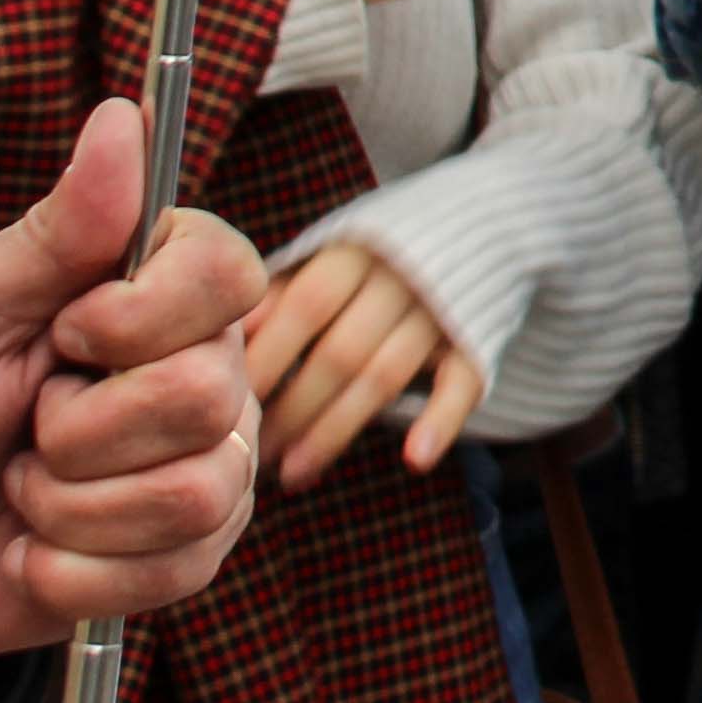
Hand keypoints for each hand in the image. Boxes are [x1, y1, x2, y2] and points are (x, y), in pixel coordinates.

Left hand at [0, 97, 267, 668]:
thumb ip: (58, 226)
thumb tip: (126, 115)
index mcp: (156, 292)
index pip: (229, 273)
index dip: (143, 313)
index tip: (64, 328)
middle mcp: (203, 372)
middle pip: (208, 392)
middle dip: (80, 426)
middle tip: (25, 421)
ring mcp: (203, 470)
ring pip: (195, 491)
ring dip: (70, 503)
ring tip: (23, 487)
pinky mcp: (181, 559)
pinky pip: (171, 570)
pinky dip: (70, 570)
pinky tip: (32, 550)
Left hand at [241, 238, 483, 489]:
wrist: (483, 227)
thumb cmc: (375, 257)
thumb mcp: (327, 255)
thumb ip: (279, 292)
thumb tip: (218, 341)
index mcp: (355, 250)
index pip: (304, 307)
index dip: (266, 360)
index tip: (230, 407)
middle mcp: (400, 276)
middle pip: (340, 350)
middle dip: (292, 410)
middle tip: (254, 456)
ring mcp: (442, 309)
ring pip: (385, 375)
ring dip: (336, 430)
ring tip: (294, 475)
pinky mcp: (478, 340)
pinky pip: (462, 382)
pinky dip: (440, 420)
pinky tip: (414, 459)